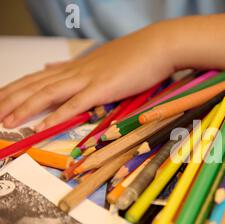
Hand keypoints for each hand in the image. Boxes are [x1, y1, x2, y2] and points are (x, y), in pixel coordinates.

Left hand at [0, 24, 175, 130]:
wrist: (158, 46)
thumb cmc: (137, 55)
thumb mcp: (103, 60)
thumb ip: (78, 67)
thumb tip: (54, 66)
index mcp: (77, 66)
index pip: (38, 78)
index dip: (17, 90)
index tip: (1, 100)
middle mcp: (76, 71)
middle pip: (35, 85)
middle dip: (11, 100)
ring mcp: (88, 79)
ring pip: (48, 93)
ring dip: (25, 108)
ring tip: (6, 121)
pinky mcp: (103, 88)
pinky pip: (76, 103)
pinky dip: (57, 115)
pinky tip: (42, 125)